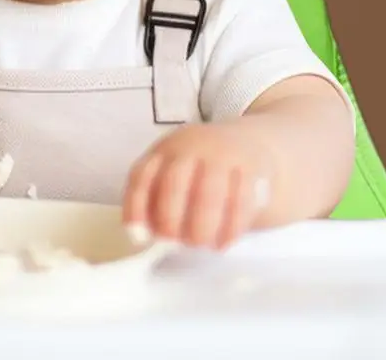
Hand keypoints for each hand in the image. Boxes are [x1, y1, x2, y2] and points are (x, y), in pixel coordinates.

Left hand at [123, 122, 273, 249]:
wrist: (248, 141)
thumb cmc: (202, 168)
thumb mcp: (175, 170)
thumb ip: (157, 198)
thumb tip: (142, 236)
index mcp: (165, 150)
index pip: (142, 175)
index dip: (135, 207)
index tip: (137, 237)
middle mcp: (190, 147)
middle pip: (174, 182)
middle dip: (170, 219)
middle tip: (175, 242)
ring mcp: (221, 154)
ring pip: (208, 193)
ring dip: (201, 226)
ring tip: (201, 244)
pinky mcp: (249, 168)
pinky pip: (240, 202)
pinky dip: (230, 228)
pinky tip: (223, 244)